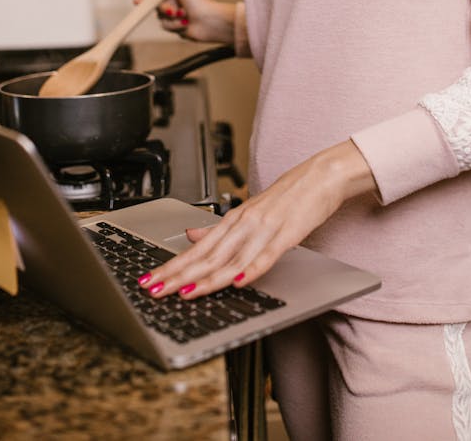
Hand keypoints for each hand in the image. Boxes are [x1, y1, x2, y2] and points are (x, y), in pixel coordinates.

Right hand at [134, 0, 236, 43]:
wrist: (208, 20)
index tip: (138, 1)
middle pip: (156, 5)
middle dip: (163, 8)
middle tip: (170, 9)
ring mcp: (176, 13)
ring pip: (160, 17)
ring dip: (171, 17)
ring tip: (183, 15)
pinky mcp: (177, 25)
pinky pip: (166, 26)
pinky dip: (174, 25)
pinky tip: (185, 23)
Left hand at [137, 141, 375, 300]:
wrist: (320, 176)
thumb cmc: (288, 196)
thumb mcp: (250, 210)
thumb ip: (221, 228)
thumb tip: (192, 235)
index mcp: (233, 219)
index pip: (196, 249)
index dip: (172, 266)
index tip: (150, 280)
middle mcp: (243, 223)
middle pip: (207, 255)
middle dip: (178, 275)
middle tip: (155, 290)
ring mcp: (264, 228)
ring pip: (231, 258)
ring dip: (207, 278)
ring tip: (185, 294)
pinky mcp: (286, 233)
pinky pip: (266, 255)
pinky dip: (252, 270)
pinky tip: (239, 283)